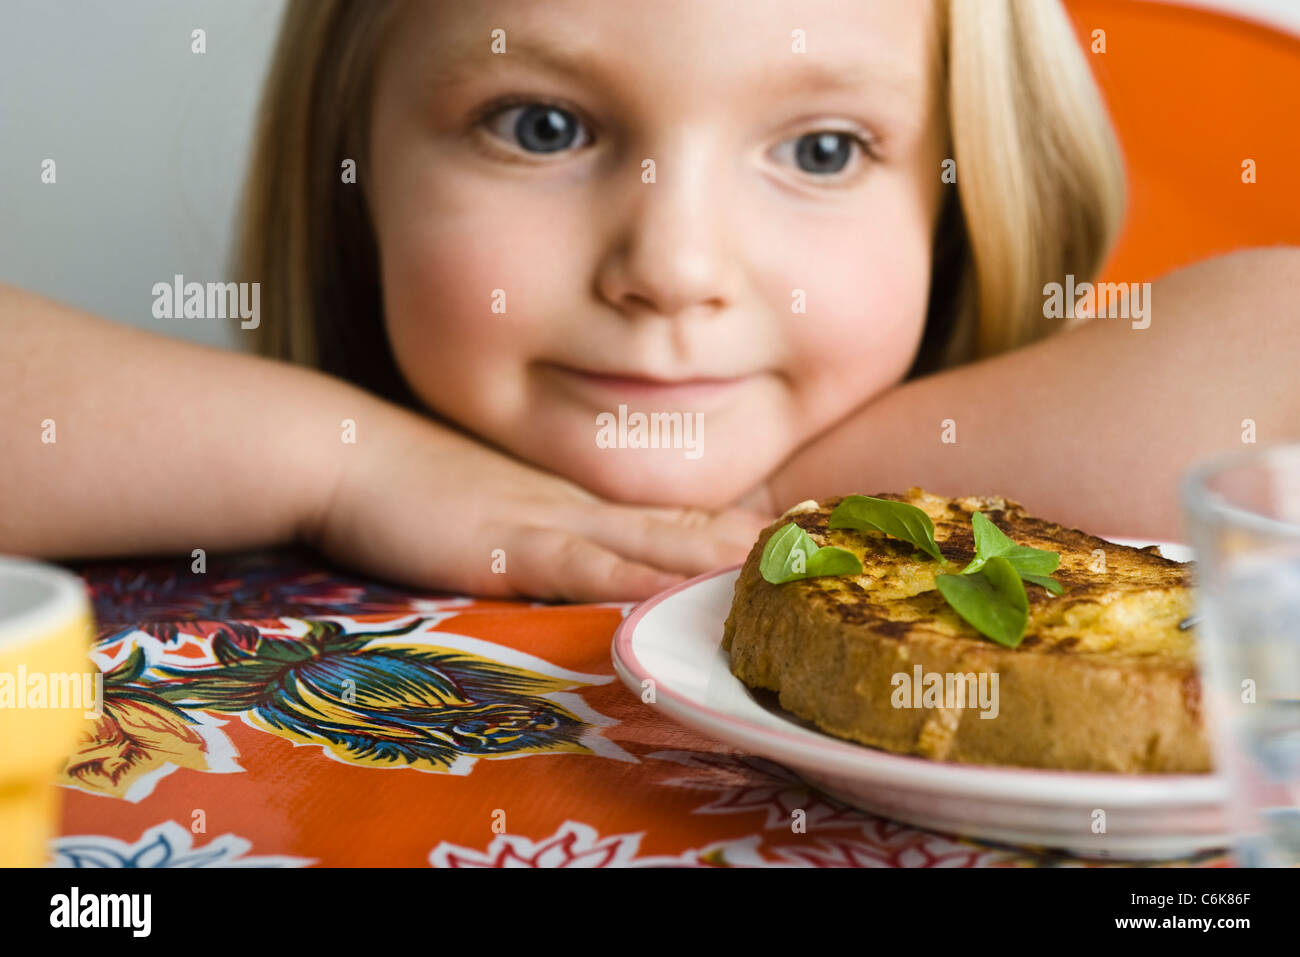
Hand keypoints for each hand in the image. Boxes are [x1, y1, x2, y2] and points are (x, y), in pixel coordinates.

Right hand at [305, 399, 772, 601]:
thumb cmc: (408, 487)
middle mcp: (577, 507)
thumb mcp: (489, 509)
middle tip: (817, 550)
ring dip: (714, 556)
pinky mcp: (508, 544)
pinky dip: (633, 580)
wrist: (346, 451)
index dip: (731, 529)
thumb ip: (538, 533)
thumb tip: (580, 557)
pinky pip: (582, 565)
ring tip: (780, 567)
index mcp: (575, 501)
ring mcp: (547, 521)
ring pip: (650, 540)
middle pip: (681, 524)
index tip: (788, 540)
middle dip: (748, 542)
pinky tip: (675, 589)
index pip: (668, 516)